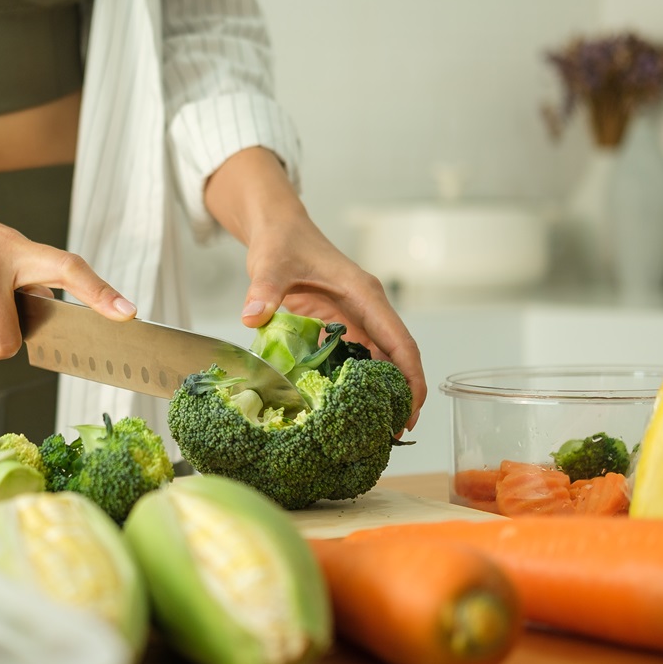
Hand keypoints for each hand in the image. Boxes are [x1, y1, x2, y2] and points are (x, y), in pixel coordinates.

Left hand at [204, 148, 425, 429]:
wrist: (277, 228)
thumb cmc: (281, 241)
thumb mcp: (270, 264)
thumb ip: (264, 289)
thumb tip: (252, 316)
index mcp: (363, 295)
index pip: (400, 342)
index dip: (410, 378)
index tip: (410, 410)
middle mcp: (367, 309)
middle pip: (397, 358)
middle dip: (400, 395)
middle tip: (392, 434)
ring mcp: (355, 318)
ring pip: (379, 362)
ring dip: (380, 393)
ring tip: (373, 431)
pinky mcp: (339, 325)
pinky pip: (355, 359)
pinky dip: (356, 383)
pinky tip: (346, 408)